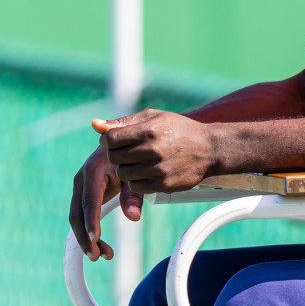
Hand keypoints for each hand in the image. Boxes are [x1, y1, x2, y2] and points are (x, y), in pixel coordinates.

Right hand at [68, 141, 132, 261]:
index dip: (91, 221)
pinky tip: (102, 247)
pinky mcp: (83, 195)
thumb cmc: (130, 158)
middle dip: (84, 237)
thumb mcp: (134, 174)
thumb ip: (133, 194)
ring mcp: (80, 189)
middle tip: (97, 256)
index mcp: (92, 171)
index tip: (95, 239)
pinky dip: (90, 233)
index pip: (89, 201)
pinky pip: (83, 218)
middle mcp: (81, 180)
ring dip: (86, 239)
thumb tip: (133, 218)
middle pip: (77, 214)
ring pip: (77, 219)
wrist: (121, 144)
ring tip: (104, 256)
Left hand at [98, 108, 218, 196]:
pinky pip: (136, 188)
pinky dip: (137, 181)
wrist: (210, 148)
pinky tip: (147, 172)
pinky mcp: (164, 185)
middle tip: (129, 152)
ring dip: (126, 169)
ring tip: (139, 162)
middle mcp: (153, 149)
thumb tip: (94, 125)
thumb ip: (123, 122)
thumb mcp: (154, 117)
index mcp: (149, 130)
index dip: (108, 141)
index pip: (110, 139)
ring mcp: (159, 169)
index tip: (115, 141)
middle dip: (117, 155)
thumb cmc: (178, 129)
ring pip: (123, 174)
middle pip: (114, 158)